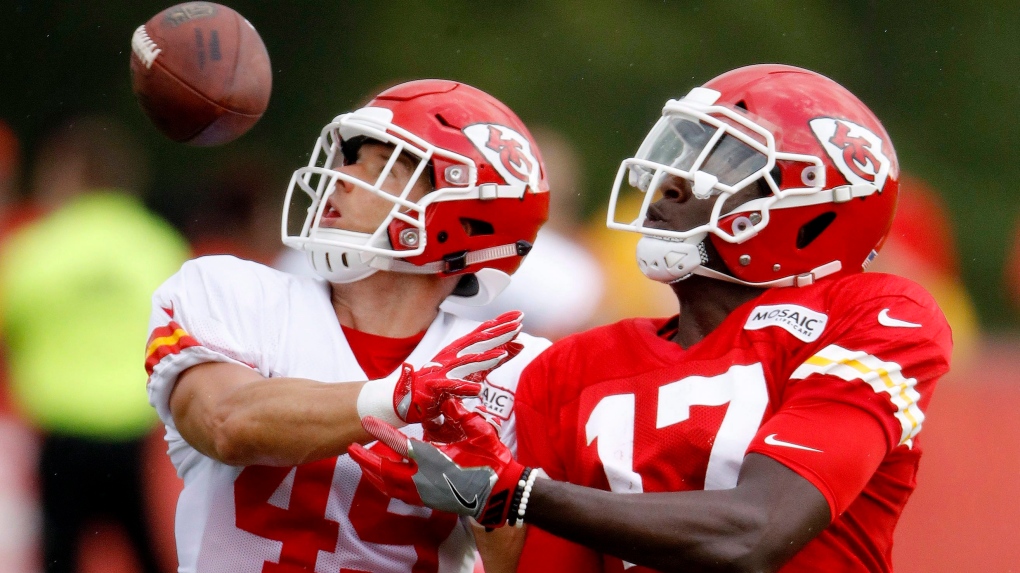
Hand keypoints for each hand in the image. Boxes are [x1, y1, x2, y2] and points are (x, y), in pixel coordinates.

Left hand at [349, 400, 526, 527]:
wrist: (501, 493)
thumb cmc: (491, 460)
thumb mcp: (478, 431)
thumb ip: (459, 414)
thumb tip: (444, 399)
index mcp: (435, 460)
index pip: (401, 444)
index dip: (382, 431)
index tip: (366, 420)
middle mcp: (425, 479)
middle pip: (386, 470)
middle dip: (366, 458)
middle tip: (350, 447)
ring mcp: (425, 493)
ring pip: (389, 485)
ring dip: (373, 472)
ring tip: (361, 461)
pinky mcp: (428, 501)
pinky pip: (398, 494)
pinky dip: (385, 484)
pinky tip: (381, 477)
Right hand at [393, 311, 523, 423]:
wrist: (409, 396)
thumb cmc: (443, 381)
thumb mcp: (473, 368)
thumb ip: (496, 358)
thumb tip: (521, 343)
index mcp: (461, 349)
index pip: (484, 333)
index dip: (501, 324)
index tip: (519, 315)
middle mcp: (454, 356)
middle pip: (479, 342)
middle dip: (498, 333)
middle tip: (518, 324)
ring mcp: (445, 371)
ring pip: (467, 363)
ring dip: (485, 358)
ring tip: (502, 354)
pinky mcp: (436, 388)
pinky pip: (452, 388)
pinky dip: (465, 388)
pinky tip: (478, 390)